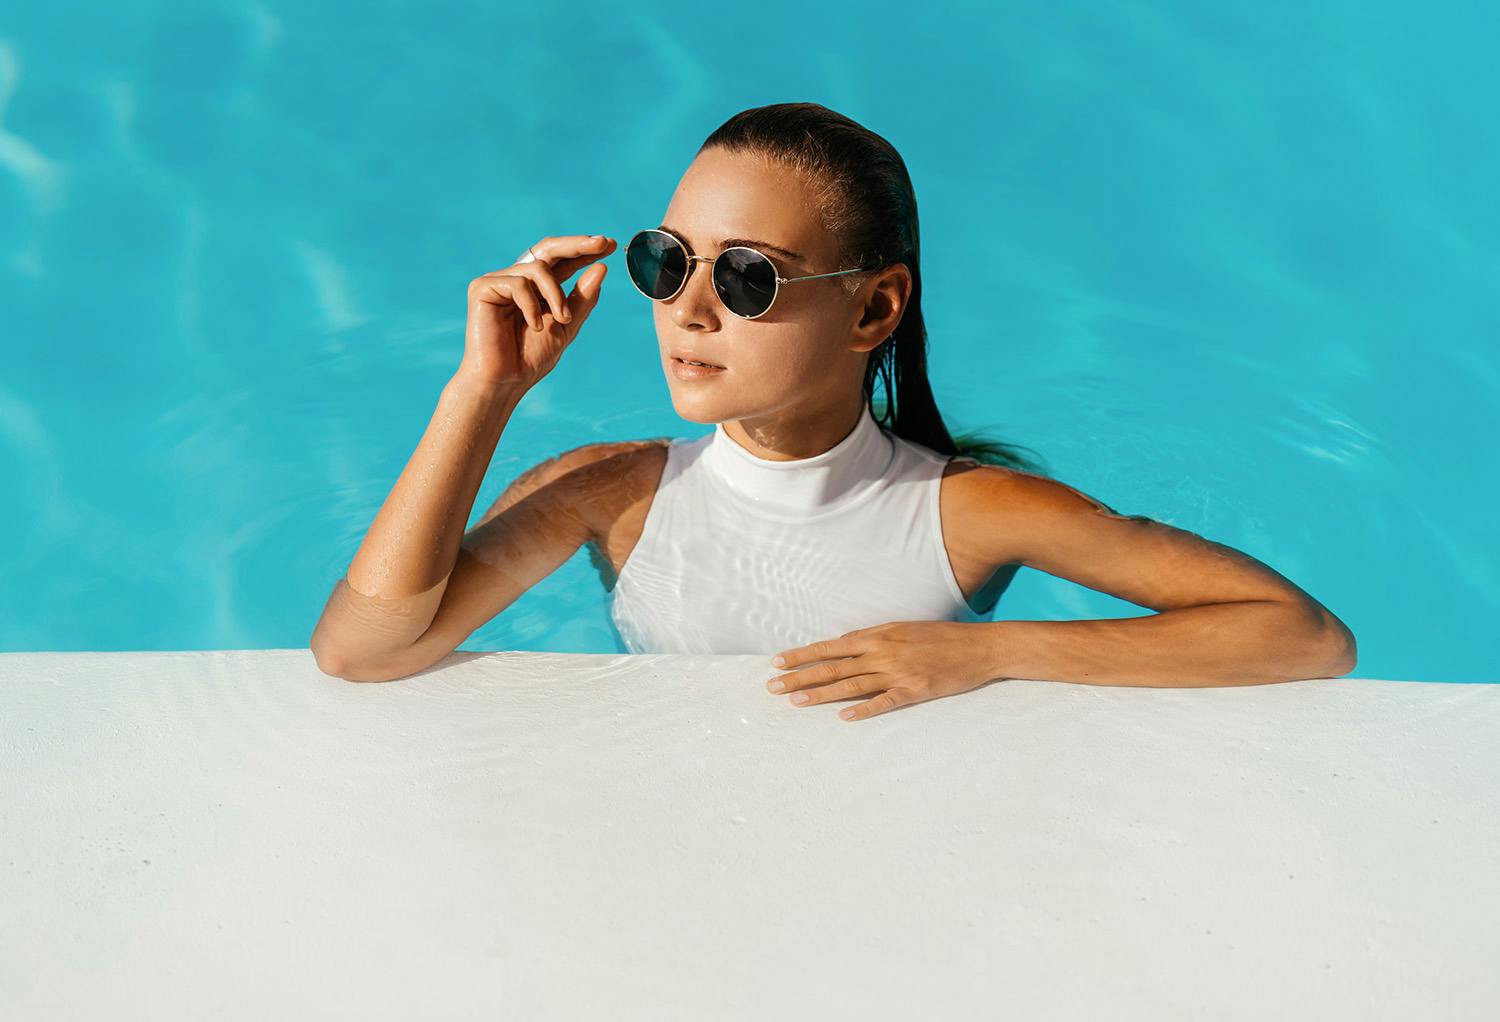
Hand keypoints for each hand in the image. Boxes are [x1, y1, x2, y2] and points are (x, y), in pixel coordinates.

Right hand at [458, 234, 615, 390]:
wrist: (505, 381)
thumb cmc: (531, 358)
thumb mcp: (566, 326)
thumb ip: (582, 298)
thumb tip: (601, 268)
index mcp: (538, 289)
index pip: (563, 262)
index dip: (585, 251)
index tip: (610, 244)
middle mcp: (519, 280)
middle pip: (549, 249)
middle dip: (577, 245)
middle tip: (601, 243)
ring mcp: (500, 281)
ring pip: (538, 268)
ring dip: (557, 294)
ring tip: (562, 319)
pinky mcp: (483, 287)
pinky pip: (518, 282)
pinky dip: (532, 305)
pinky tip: (534, 325)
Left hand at [765, 621, 1010, 721]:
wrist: (979, 647)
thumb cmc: (939, 637)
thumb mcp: (902, 629)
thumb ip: (872, 638)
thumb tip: (843, 645)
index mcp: (877, 636)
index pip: (830, 646)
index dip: (802, 655)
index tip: (777, 662)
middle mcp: (882, 652)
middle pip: (833, 666)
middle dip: (800, 677)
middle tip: (772, 687)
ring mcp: (898, 672)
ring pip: (851, 684)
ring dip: (821, 694)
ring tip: (795, 703)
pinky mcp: (915, 690)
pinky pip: (885, 702)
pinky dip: (863, 709)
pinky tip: (843, 718)